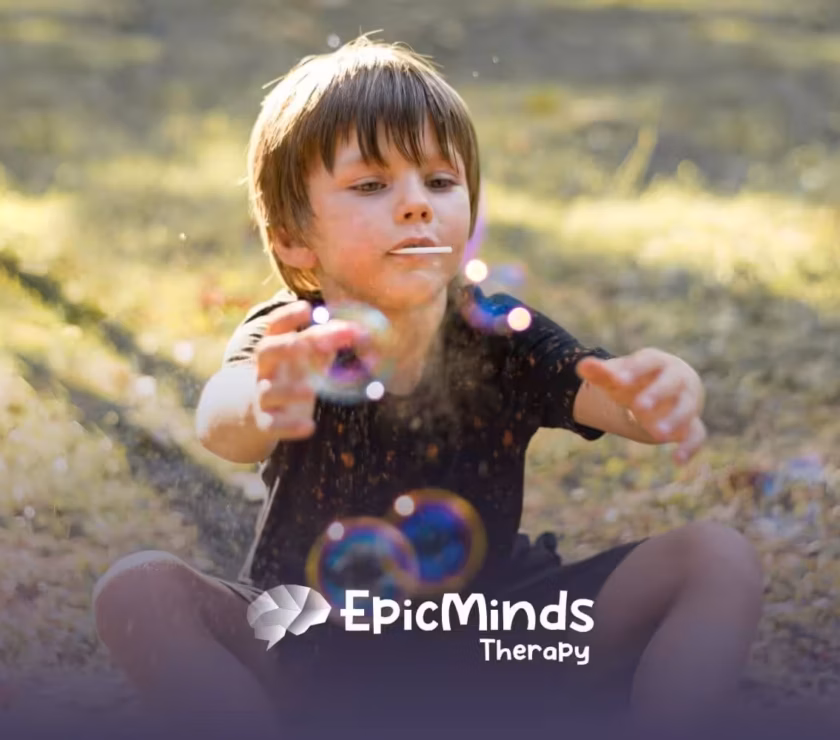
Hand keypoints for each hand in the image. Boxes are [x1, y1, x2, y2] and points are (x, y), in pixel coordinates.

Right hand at [253, 301, 367, 438]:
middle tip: (304, 345)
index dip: (288, 316)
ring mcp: (263, 395)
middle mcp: (265, 369)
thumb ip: (328, 342)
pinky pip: (273, 424)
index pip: (275, 326)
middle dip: (284, 346)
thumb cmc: (293, 376)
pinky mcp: (266, 421)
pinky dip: (290, 427)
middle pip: (265, 352)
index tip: (306, 308)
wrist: (260, 412)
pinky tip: (310, 426)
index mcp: (276, 348)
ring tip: (311, 391)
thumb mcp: (308, 358)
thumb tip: (358, 328)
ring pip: (269, 391)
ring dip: (289, 390)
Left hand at [576, 348, 706, 463]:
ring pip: (686, 408)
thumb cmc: (635, 381)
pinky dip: (690, 447)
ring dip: (674, 420)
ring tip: (657, 434)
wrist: (661, 390)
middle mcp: (677, 379)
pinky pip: (697, 434)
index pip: (647, 362)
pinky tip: (677, 462)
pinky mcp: (692, 423)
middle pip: (671, 383)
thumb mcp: (618, 377)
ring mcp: (687, 401)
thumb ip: (601, 373)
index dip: (634, 369)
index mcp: (656, 362)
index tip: (618, 380)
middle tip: (639, 407)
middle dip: (656, 394)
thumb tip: (581, 365)